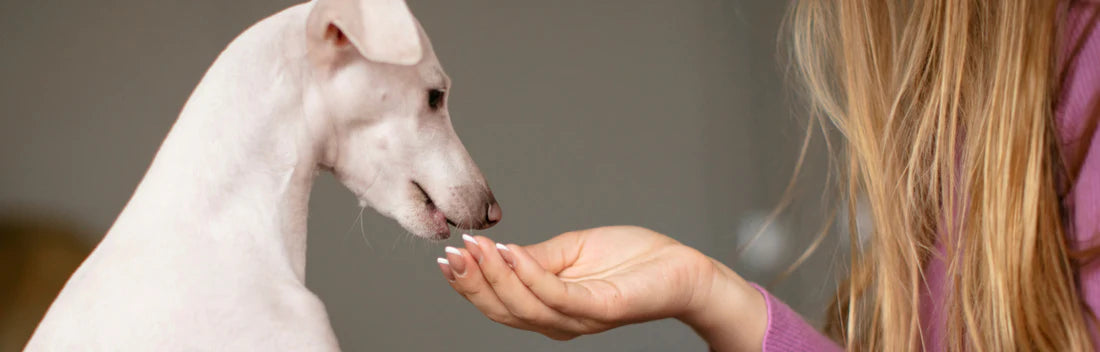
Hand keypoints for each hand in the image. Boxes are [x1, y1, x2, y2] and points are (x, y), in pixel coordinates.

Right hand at [436, 226, 764, 349]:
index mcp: (549, 307)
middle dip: (472, 283)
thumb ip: (534, 258)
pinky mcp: (601, 307)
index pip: (498, 303)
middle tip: (453, 253)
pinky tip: (511, 253)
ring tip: (476, 248)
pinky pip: (557, 295)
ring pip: (524, 307)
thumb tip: (496, 253)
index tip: (446, 256)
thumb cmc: (631, 259)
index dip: (468, 283)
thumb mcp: (570, 251)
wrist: (680, 267)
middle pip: (503, 311)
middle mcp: (560, 321)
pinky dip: (529, 275)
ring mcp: (580, 317)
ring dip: (494, 276)